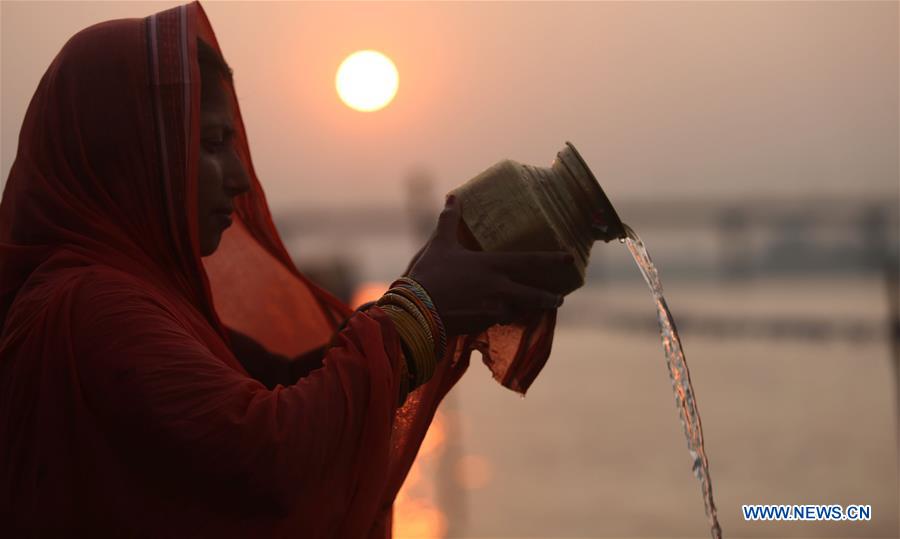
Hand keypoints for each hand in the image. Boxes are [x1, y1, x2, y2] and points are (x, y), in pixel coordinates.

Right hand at [407, 195, 571, 336]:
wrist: (417, 311)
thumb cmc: (430, 274)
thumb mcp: (440, 244)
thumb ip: (449, 221)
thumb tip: (452, 196)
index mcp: (492, 265)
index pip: (530, 261)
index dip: (552, 259)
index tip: (569, 259)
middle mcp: (498, 288)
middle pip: (534, 295)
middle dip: (548, 298)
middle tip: (559, 299)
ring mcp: (492, 309)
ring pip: (518, 312)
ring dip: (525, 311)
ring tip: (531, 312)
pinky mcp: (482, 325)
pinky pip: (498, 323)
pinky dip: (501, 320)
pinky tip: (497, 319)